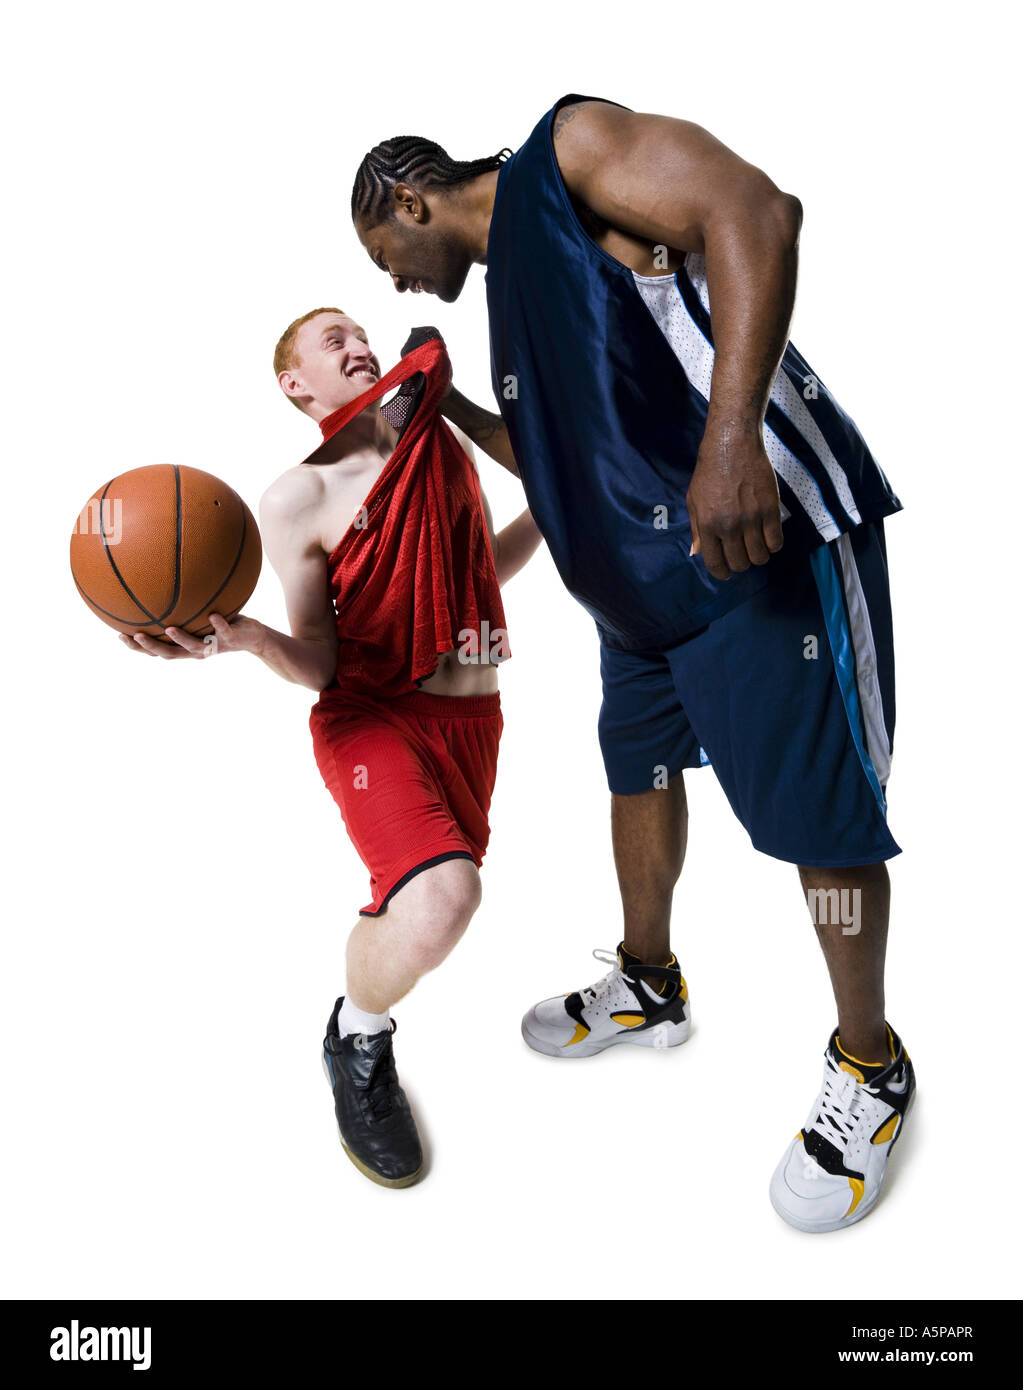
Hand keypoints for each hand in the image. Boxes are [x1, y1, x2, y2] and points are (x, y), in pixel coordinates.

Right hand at [119, 613, 264, 658]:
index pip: (156, 650)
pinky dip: (218, 624)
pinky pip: (224, 631)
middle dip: (151, 647)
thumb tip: (160, 585)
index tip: (120, 635)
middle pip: (169, 654)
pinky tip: (212, 614)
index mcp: (184, 647)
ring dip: (181, 639)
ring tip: (169, 629)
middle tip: (135, 636)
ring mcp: (213, 646)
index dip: (138, 647)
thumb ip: (182, 608)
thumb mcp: (199, 615)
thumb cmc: (221, 623)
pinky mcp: (231, 639)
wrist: (253, 636)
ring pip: (194, 647)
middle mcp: (196, 650)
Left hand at [686, 434, 783, 580]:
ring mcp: (751, 518)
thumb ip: (696, 529)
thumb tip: (697, 552)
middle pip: (740, 563)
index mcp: (707, 524)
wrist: (732, 445)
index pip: (715, 563)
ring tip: (756, 544)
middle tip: (742, 552)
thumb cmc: (710, 472)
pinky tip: (768, 536)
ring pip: (760, 556)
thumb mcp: (693, 500)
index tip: (726, 572)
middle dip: (741, 563)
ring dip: (758, 555)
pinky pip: (776, 541)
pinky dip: (773, 544)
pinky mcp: (770, 510)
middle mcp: (729, 525)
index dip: (722, 573)